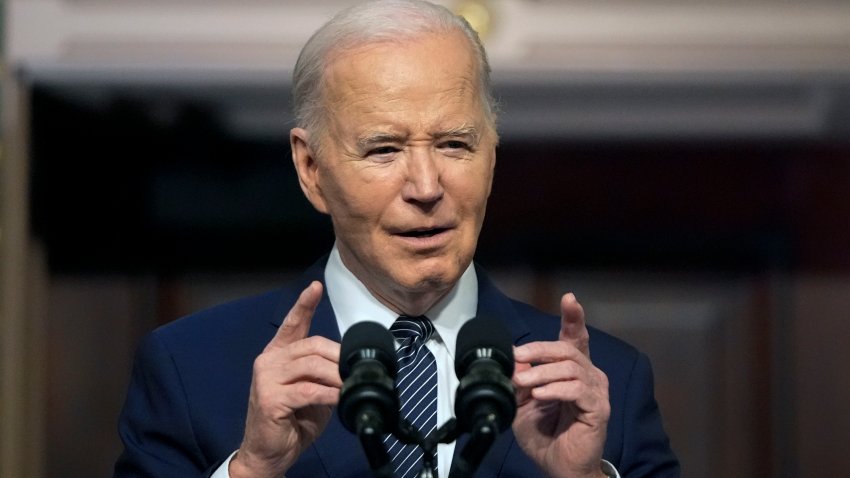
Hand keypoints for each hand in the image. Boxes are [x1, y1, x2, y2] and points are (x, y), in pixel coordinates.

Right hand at [230, 281, 341, 477]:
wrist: (268, 454)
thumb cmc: (291, 422)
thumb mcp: (311, 392)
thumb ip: (323, 374)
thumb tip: (350, 366)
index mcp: (278, 355)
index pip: (292, 324)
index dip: (304, 305)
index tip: (316, 287)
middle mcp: (269, 361)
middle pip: (312, 345)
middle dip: (339, 357)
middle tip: (357, 369)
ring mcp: (267, 379)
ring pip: (312, 366)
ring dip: (337, 376)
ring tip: (351, 385)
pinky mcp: (271, 398)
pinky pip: (308, 390)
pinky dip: (329, 394)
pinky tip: (338, 398)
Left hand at [512, 293, 609, 477]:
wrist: (558, 466)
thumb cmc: (546, 435)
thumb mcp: (524, 403)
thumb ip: (520, 381)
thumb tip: (512, 363)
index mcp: (573, 370)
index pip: (576, 337)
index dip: (573, 317)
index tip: (569, 298)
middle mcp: (589, 376)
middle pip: (567, 349)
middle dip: (539, 350)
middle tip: (517, 358)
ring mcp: (596, 391)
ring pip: (570, 367)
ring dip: (542, 373)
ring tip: (525, 384)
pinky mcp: (597, 408)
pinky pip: (577, 389)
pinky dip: (555, 389)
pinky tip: (540, 395)